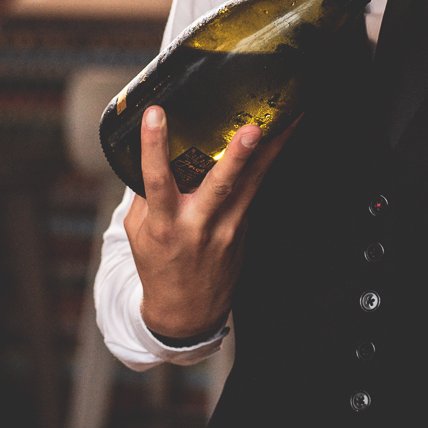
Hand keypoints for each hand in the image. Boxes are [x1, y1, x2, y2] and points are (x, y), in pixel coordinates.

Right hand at [124, 106, 292, 341]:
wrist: (187, 312)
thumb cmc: (158, 266)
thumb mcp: (139, 233)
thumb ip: (144, 196)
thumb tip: (149, 153)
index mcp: (163, 225)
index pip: (156, 181)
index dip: (154, 147)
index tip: (155, 115)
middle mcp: (197, 226)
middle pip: (219, 186)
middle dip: (237, 156)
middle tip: (252, 130)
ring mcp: (226, 229)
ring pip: (250, 185)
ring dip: (270, 152)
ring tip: (288, 122)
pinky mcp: (244, 229)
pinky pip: (254, 191)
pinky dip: (266, 165)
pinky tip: (279, 140)